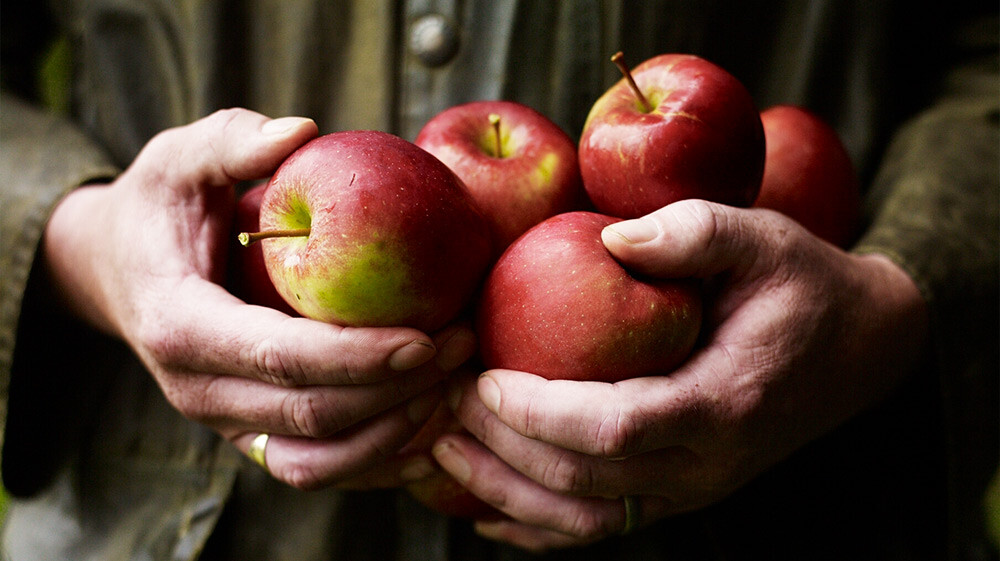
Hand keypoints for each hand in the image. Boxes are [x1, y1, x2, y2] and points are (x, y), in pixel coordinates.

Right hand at [42, 109, 475, 489]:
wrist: (119, 273)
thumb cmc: (160, 209)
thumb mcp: (179, 159)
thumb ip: (232, 141)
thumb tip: (302, 131)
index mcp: (179, 327)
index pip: (279, 357)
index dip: (357, 356)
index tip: (428, 337)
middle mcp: (197, 392)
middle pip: (312, 416)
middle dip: (397, 390)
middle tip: (463, 342)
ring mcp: (224, 424)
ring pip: (319, 461)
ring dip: (395, 432)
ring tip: (455, 383)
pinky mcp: (251, 435)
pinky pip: (319, 469)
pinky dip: (378, 461)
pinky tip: (432, 430)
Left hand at [433, 199, 927, 550]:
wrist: (861, 346)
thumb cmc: (803, 284)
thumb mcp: (762, 237)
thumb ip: (693, 232)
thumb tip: (608, 239)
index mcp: (725, 402)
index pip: (616, 428)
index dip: (539, 413)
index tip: (481, 380)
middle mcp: (708, 465)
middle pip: (586, 481)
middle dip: (502, 450)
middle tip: (442, 405)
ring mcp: (694, 488)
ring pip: (585, 518)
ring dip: (507, 494)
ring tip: (441, 454)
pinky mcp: (680, 491)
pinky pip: (601, 525)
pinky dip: (540, 525)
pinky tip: (489, 511)